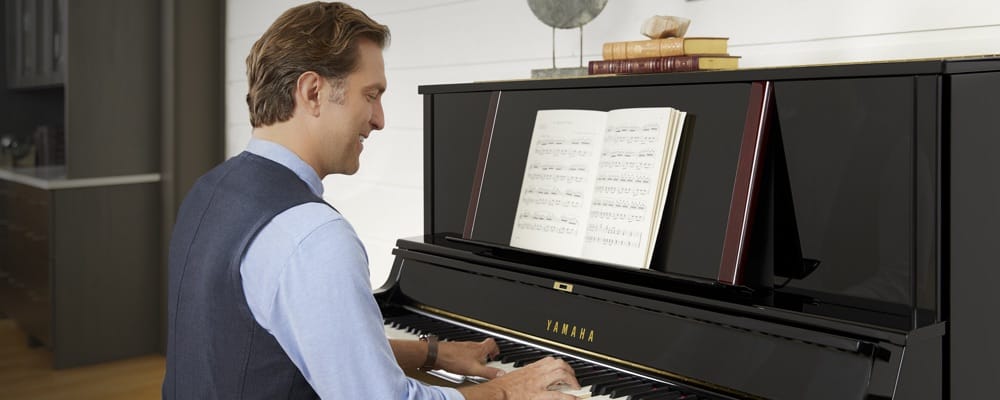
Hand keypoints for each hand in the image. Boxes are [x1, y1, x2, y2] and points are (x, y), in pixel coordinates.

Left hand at [436, 338, 502, 378]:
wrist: (436, 355)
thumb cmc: (453, 359)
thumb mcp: (474, 369)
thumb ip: (488, 372)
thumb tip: (501, 374)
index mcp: (478, 348)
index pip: (491, 343)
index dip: (496, 348)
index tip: (496, 355)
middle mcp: (471, 345)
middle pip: (482, 346)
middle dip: (486, 353)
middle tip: (487, 361)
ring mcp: (462, 347)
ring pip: (472, 349)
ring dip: (476, 356)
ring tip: (476, 365)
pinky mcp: (454, 350)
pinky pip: (463, 353)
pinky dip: (466, 359)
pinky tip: (463, 366)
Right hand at [458, 356, 579, 399]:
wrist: (496, 393)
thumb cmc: (502, 387)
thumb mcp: (516, 376)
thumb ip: (526, 375)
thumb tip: (531, 377)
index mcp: (531, 368)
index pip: (551, 360)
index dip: (562, 364)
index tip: (565, 370)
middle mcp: (537, 373)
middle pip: (559, 364)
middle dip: (570, 371)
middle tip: (574, 380)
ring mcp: (539, 383)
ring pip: (561, 374)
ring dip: (572, 380)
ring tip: (576, 388)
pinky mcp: (538, 395)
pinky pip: (558, 395)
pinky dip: (570, 397)